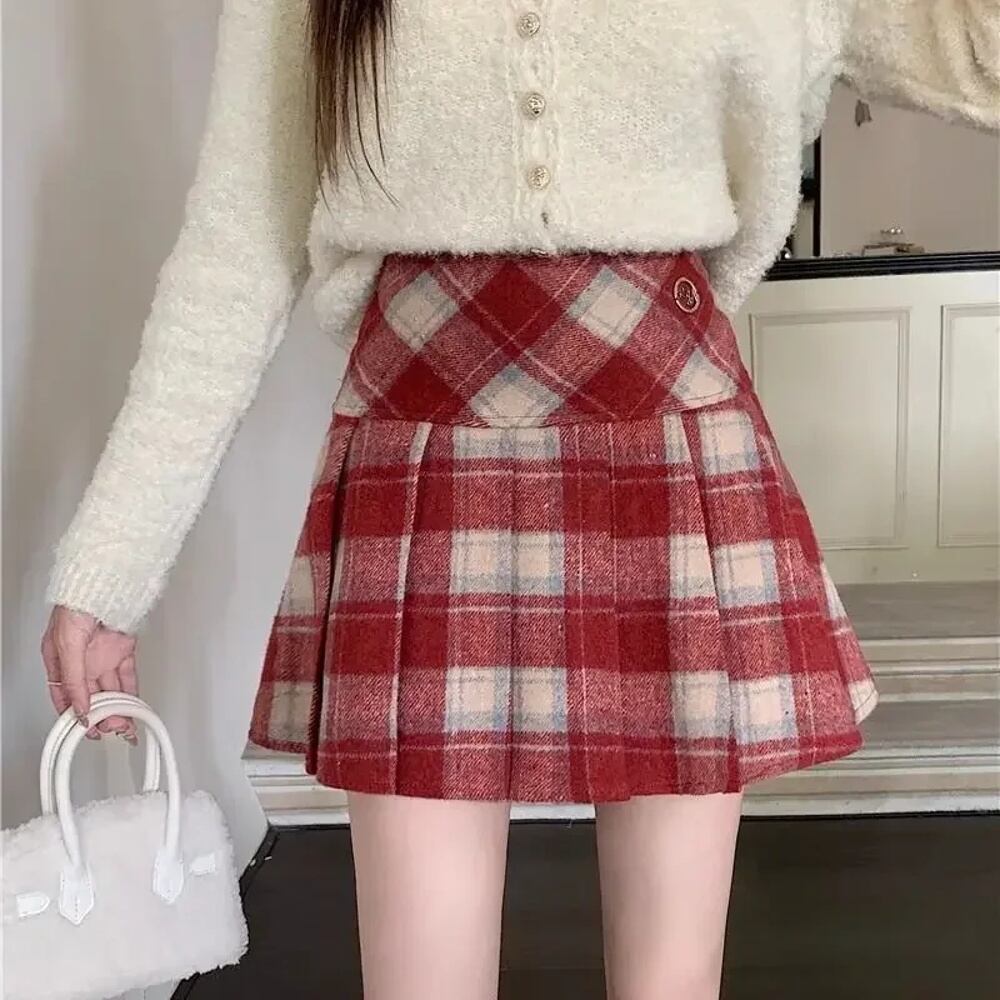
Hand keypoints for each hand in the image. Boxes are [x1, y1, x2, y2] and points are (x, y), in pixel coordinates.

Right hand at [40, 606, 138, 741]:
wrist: (106, 583)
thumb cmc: (77, 605)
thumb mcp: (67, 646)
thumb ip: (74, 680)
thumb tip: (80, 708)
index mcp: (59, 658)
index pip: (64, 694)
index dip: (73, 714)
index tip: (85, 730)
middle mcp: (82, 659)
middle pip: (91, 695)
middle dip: (100, 715)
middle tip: (110, 730)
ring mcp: (103, 654)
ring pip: (111, 688)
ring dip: (118, 708)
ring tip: (125, 725)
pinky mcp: (123, 649)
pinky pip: (128, 676)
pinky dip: (132, 692)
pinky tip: (135, 705)